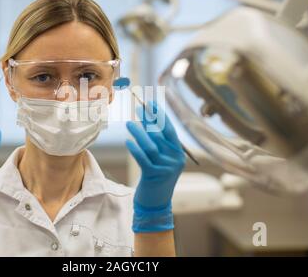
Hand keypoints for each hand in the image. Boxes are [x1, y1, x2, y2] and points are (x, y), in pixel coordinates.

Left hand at [126, 101, 185, 232]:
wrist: (156, 203)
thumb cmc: (156, 178)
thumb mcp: (162, 160)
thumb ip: (158, 144)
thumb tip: (147, 120)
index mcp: (179, 154)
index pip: (170, 130)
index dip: (161, 116)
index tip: (151, 103)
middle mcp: (175, 160)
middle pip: (160, 136)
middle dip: (149, 121)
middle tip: (138, 109)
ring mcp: (165, 169)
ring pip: (151, 146)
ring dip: (139, 133)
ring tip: (129, 123)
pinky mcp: (153, 176)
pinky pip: (143, 159)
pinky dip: (135, 149)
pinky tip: (128, 141)